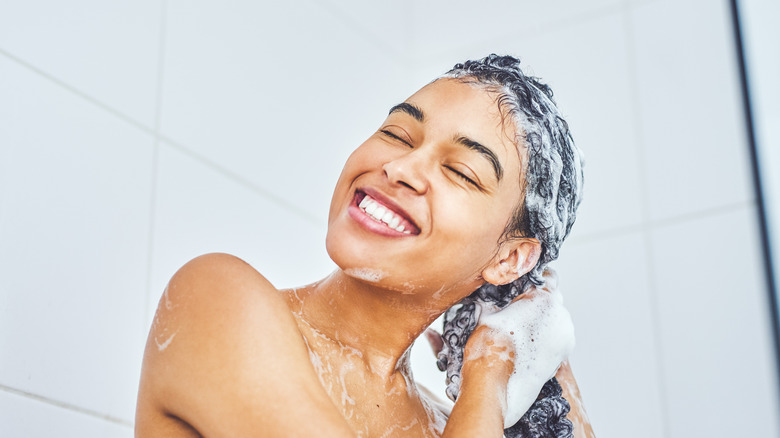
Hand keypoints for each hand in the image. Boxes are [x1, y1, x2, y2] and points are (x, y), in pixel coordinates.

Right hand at [471, 273, 575, 427]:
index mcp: (543, 299)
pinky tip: (525, 344)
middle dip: (537, 302)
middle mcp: (561, 317)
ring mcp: (565, 338)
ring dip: (541, 321)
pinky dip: (544, 338)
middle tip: (517, 308)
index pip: (549, 277)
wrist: (494, 385)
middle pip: (553, 300)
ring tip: (519, 330)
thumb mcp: (485, 314)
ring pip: (556, 320)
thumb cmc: (489, 349)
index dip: (535, 280)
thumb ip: (494, 301)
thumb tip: (489, 299)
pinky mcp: (562, 357)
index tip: (526, 285)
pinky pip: (555, 339)